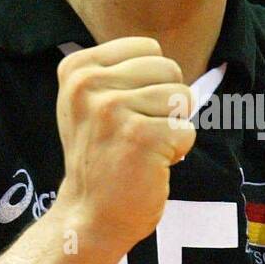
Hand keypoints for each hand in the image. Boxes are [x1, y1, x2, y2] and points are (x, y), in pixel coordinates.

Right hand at [53, 36, 196, 253]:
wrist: (89, 215)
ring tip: (143, 148)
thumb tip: (169, 60)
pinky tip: (149, 165)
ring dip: (172, 127)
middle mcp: (88, 84)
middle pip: (169, 69)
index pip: (149, 48)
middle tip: (138, 134)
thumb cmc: (101, 157)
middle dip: (167, 104)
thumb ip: (120, 72)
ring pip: (182, 98)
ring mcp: (112, 110)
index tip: (126, 112)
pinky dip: (177, 152)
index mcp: (77, 68)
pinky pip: (187, 130)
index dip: (152, 82)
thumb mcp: (91, 102)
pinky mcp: (140, 137)